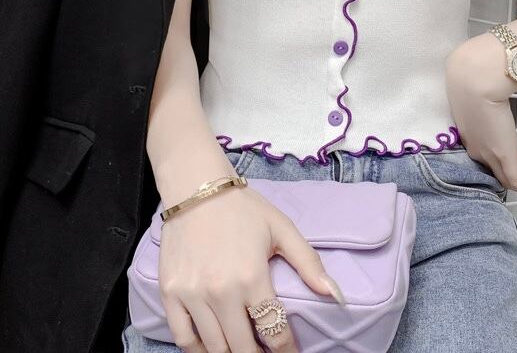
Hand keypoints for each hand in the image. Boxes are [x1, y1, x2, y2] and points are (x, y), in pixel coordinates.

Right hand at [158, 182, 345, 352]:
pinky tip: (213, 348)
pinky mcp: (170, 294)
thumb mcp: (282, 229)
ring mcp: (192, 296)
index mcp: (251, 277)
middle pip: (242, 347)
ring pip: (214, 348)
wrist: (197, 190)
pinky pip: (183, 338)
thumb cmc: (243, 209)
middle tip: (266, 352)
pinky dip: (199, 351)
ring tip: (245, 350)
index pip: (273, 330)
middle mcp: (221, 292)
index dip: (285, 349)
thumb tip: (336, 295)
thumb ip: (309, 264)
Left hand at [444, 34, 516, 197]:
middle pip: (490, 167)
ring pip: (503, 175)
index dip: (492, 155)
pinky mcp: (502, 155)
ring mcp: (488, 153)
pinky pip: (516, 178)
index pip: (480, 150)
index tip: (505, 153)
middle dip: (503, 170)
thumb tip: (491, 89)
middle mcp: (474, 146)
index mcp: (466, 131)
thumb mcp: (472, 89)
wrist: (474, 82)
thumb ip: (480, 93)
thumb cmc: (472, 78)